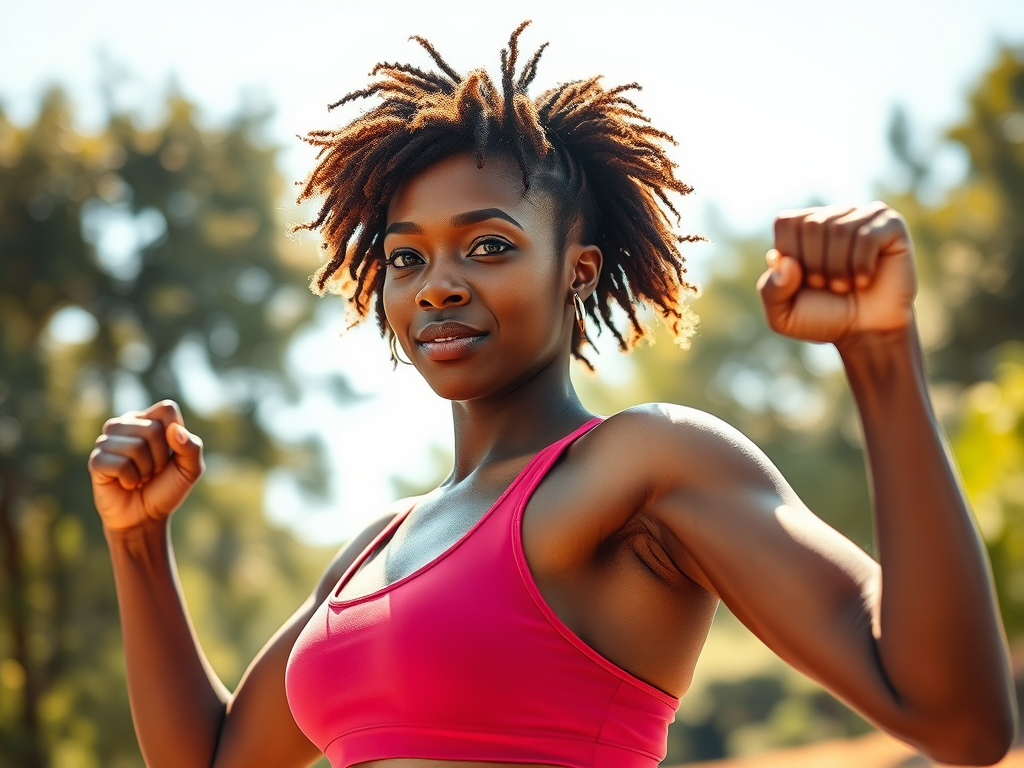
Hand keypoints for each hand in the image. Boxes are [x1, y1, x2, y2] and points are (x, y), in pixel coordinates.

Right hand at [88, 400, 204, 531]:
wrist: (145, 517)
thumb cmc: (167, 488)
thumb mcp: (190, 469)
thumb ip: (192, 448)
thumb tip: (175, 430)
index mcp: (149, 419)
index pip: (167, 409)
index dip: (175, 436)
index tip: (171, 454)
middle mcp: (125, 424)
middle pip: (153, 429)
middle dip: (161, 458)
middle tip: (153, 471)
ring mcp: (107, 441)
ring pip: (136, 446)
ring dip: (145, 470)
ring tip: (140, 476)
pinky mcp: (96, 460)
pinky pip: (120, 464)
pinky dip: (130, 479)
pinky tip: (126, 483)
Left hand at [757, 202, 916, 342]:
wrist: (866, 333)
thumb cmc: (824, 318)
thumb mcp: (782, 314)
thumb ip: (770, 290)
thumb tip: (780, 259)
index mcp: (802, 226)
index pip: (786, 223)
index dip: (792, 258)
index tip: (804, 280)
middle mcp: (832, 215)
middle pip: (813, 224)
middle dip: (816, 266)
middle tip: (828, 286)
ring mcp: (863, 216)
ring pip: (840, 230)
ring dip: (839, 270)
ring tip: (846, 286)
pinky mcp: (890, 225)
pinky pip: (868, 236)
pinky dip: (861, 267)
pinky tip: (865, 280)